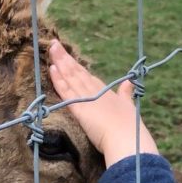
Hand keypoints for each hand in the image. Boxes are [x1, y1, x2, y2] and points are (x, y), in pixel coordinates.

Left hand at [48, 40, 158, 166]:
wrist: (127, 137)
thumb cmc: (130, 126)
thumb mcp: (128, 105)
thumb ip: (126, 93)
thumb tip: (128, 82)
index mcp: (105, 91)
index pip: (87, 76)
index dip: (76, 66)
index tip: (67, 56)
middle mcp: (95, 90)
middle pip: (77, 71)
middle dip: (65, 58)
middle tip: (54, 44)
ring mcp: (86, 98)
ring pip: (70, 77)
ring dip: (60, 63)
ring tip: (51, 49)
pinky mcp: (79, 108)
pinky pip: (66, 92)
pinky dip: (58, 80)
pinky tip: (52, 69)